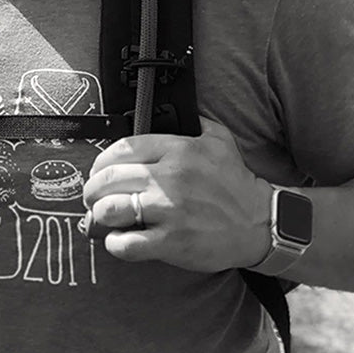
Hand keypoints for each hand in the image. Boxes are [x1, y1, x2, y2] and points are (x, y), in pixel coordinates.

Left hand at [82, 119, 270, 272]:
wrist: (262, 222)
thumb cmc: (236, 184)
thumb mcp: (219, 139)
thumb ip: (195, 121)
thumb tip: (177, 108)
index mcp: (177, 149)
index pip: (120, 149)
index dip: (101, 162)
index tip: (99, 173)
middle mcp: (170, 177)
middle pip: (107, 179)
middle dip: (92, 191)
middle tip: (93, 198)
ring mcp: (170, 210)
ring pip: (110, 210)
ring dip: (99, 216)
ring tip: (103, 220)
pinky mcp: (172, 241)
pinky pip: (126, 243)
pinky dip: (115, 243)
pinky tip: (119, 240)